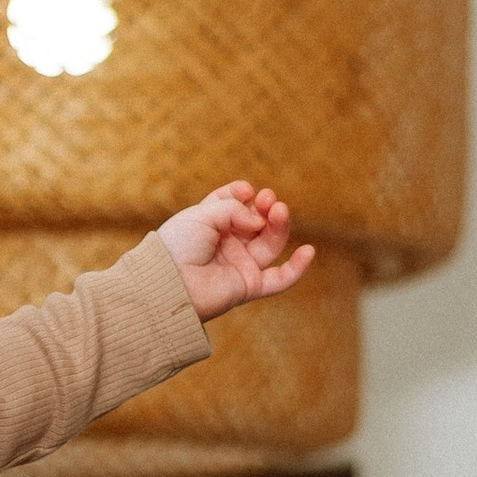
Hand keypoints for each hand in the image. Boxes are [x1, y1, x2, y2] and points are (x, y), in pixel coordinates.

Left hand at [156, 182, 314, 322]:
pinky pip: (279, 280)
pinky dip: (296, 268)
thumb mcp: (203, 214)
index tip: (246, 190)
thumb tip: (259, 220)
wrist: (167, 283)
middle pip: (257, 223)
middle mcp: (227, 244)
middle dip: (266, 208)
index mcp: (210, 224)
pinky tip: (309, 251)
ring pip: (270, 244)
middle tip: (268, 198)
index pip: (232, 203)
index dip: (241, 194)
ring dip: (279, 226)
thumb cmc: (177, 246)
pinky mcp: (248, 286)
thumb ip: (234, 210)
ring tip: (279, 210)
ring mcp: (239, 265)